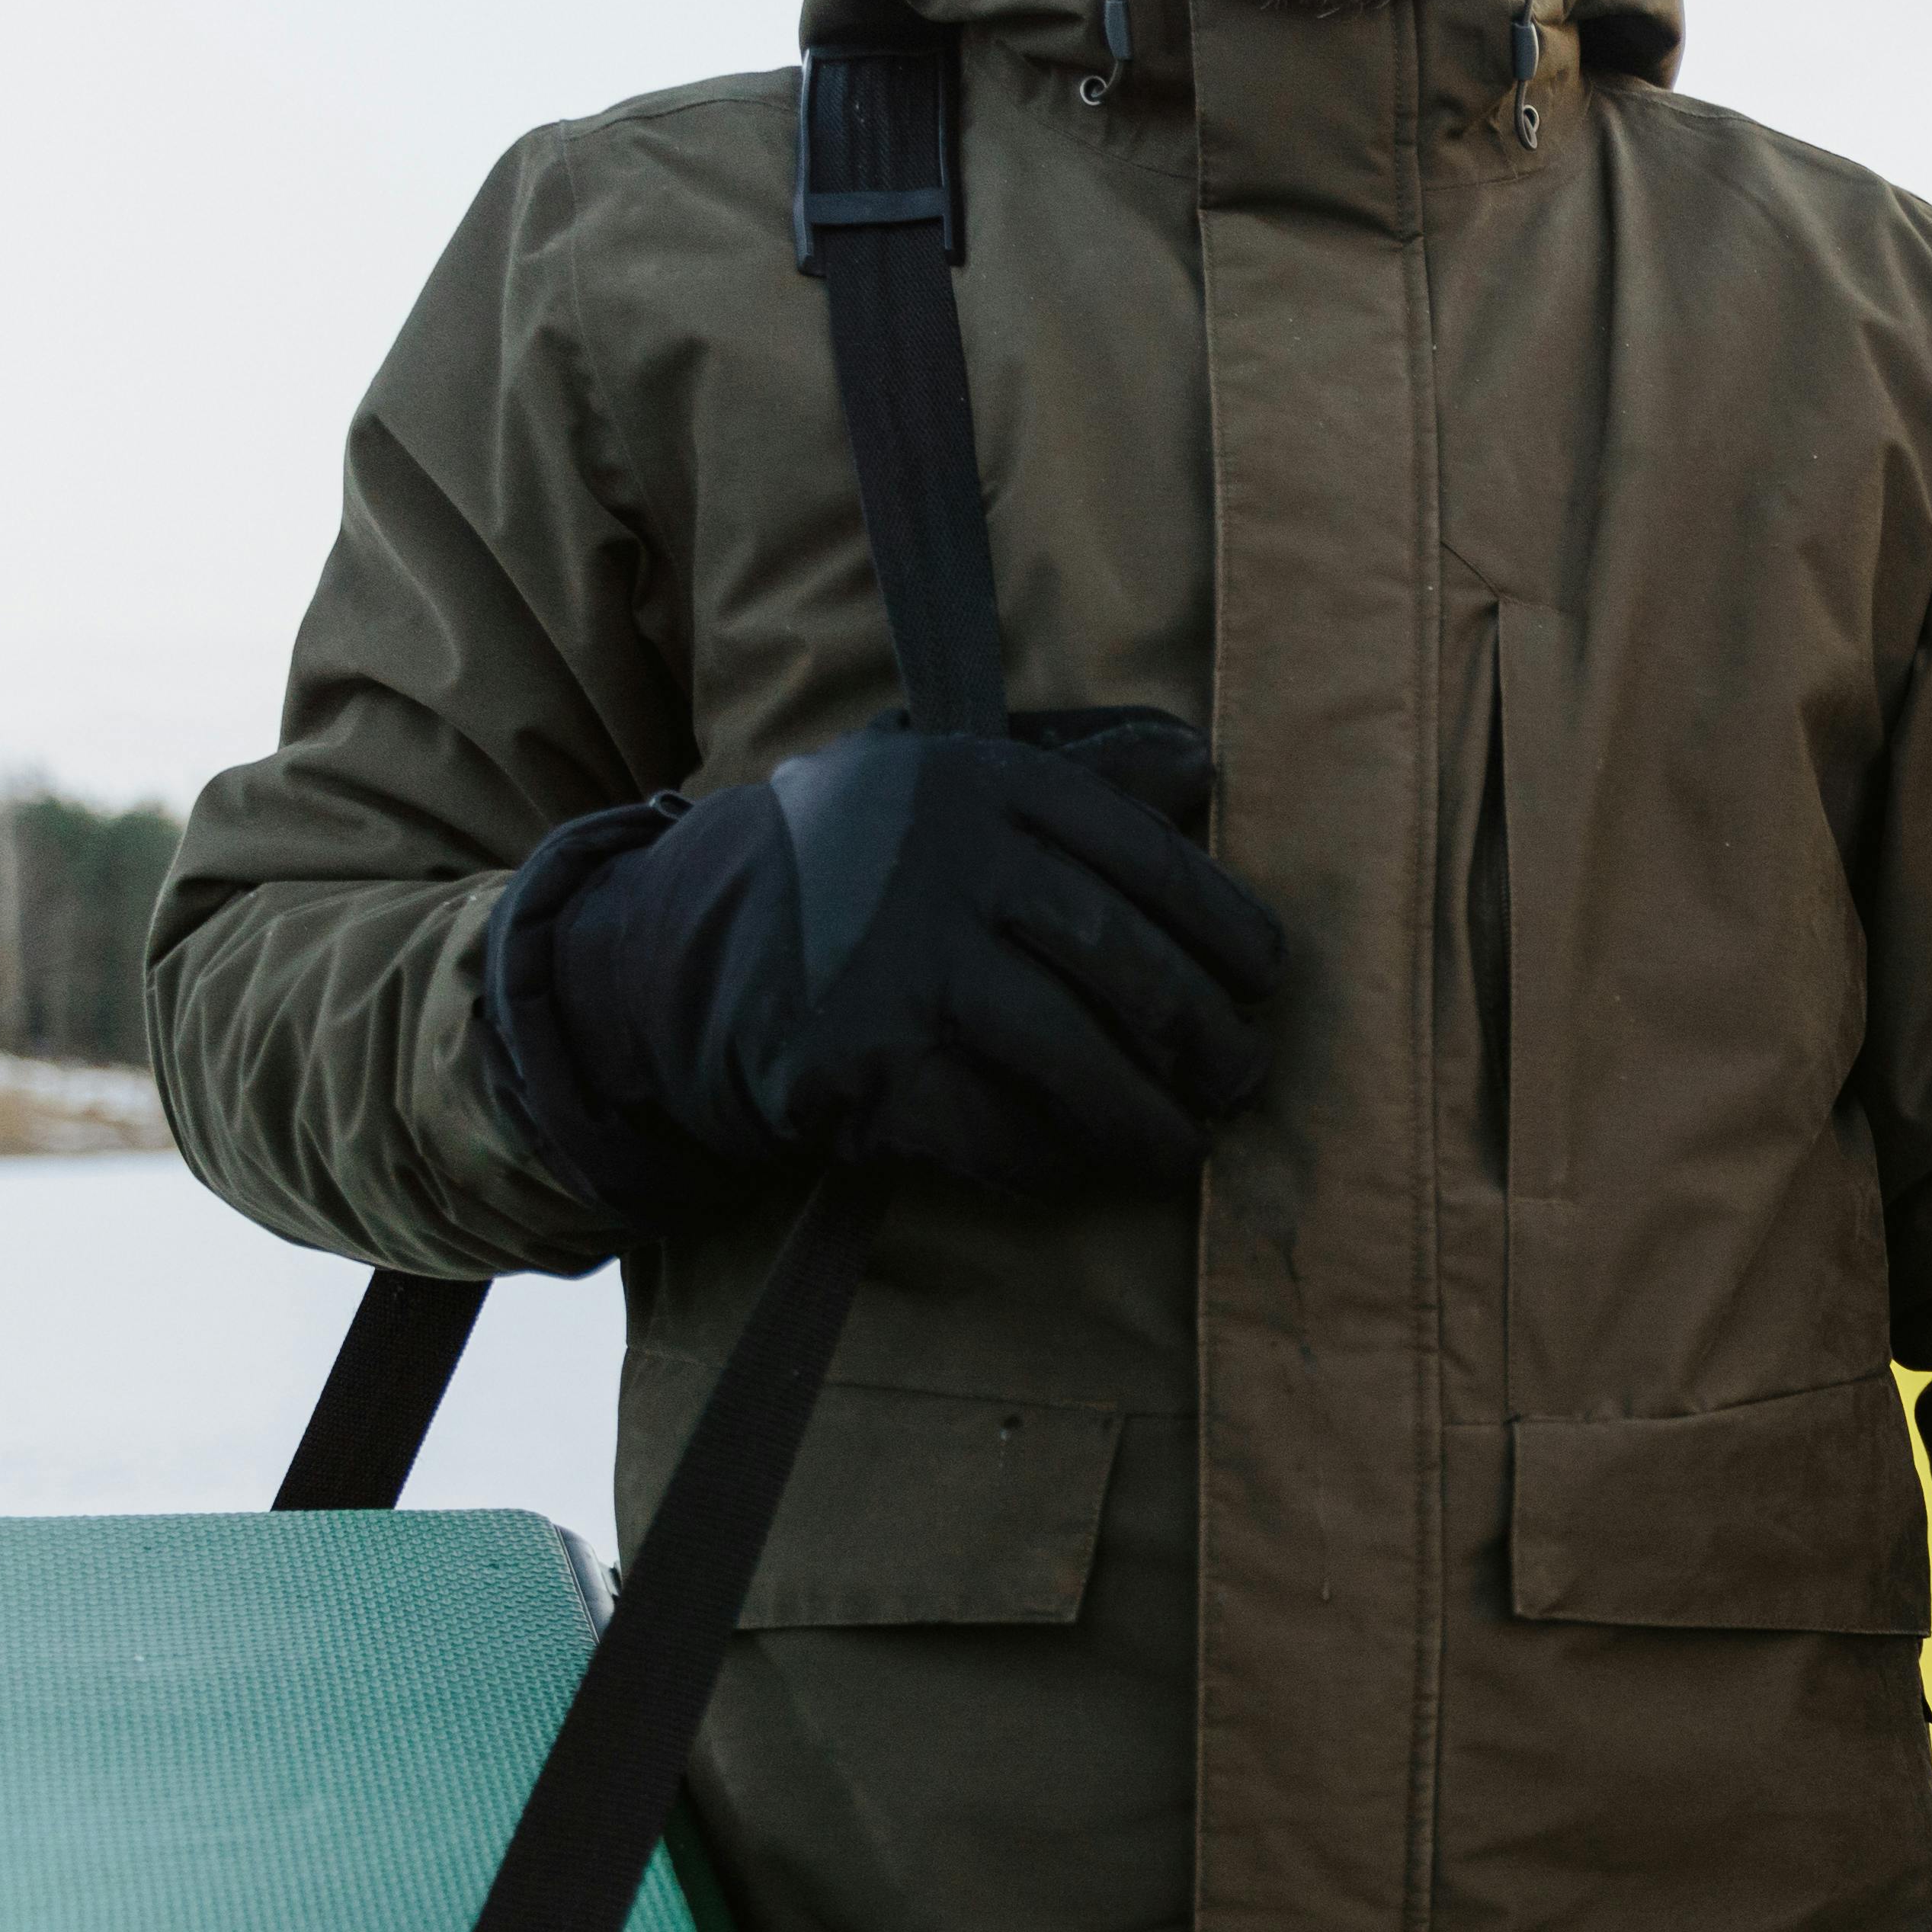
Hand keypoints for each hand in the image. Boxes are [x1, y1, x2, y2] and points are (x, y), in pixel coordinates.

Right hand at [481, 708, 1287, 1218]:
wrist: (666, 950)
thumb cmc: (839, 867)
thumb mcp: (938, 781)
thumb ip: (1072, 770)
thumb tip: (1201, 764)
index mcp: (982, 782)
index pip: (1153, 865)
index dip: (1228, 933)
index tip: (1265, 982)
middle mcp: (947, 859)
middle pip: (1130, 968)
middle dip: (1205, 1039)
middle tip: (1239, 1080)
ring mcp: (901, 959)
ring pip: (1077, 1058)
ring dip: (1146, 1119)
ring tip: (1182, 1146)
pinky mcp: (862, 1057)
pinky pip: (996, 1126)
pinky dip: (1053, 1157)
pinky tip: (1083, 1167)